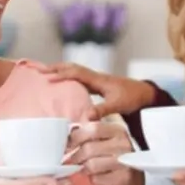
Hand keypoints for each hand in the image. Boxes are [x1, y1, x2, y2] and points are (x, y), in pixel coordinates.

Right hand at [35, 62, 155, 119]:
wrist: (145, 94)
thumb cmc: (133, 98)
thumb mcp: (118, 105)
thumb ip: (102, 110)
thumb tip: (86, 117)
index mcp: (99, 80)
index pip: (76, 73)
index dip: (61, 74)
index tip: (46, 77)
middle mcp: (96, 77)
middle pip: (73, 68)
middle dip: (56, 68)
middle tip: (38, 69)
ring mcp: (97, 81)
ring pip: (75, 72)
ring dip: (61, 71)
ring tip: (45, 73)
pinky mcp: (99, 86)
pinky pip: (80, 79)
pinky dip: (69, 78)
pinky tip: (63, 84)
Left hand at [67, 121, 144, 184]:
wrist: (132, 179)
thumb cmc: (113, 156)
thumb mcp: (105, 138)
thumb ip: (89, 130)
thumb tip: (71, 129)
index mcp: (118, 130)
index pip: (93, 128)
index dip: (76, 137)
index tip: (68, 144)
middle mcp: (124, 144)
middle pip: (89, 148)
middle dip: (76, 156)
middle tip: (73, 160)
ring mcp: (125, 162)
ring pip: (91, 165)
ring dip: (83, 168)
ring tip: (85, 168)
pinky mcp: (123, 178)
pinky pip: (96, 179)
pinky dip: (92, 179)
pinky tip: (98, 176)